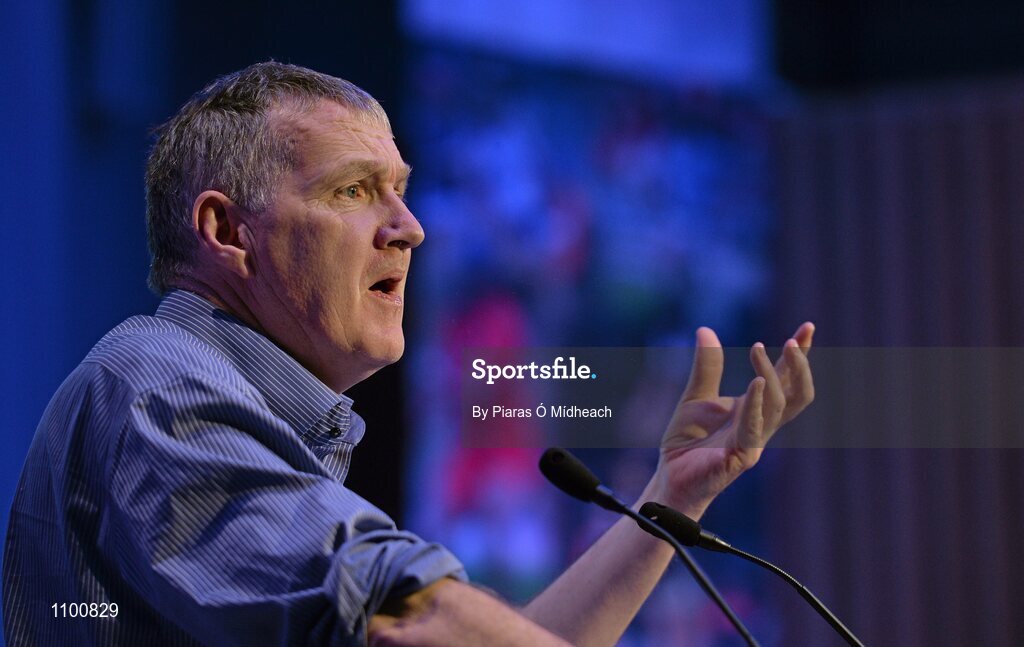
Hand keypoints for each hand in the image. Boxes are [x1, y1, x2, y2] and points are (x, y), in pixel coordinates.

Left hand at [648, 323, 814, 518]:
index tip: (807, 327)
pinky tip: (755, 382)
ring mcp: (754, 441)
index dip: (800, 355)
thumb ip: (707, 366)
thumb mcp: (696, 395)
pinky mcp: (740, 457)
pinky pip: (754, 428)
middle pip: (797, 394)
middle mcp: (762, 424)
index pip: (785, 379)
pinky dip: (756, 403)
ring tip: (758, 347)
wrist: (669, 478)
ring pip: (777, 406)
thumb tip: (705, 329)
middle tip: (793, 340)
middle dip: (800, 366)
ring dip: (771, 375)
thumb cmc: (688, 442)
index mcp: (756, 409)